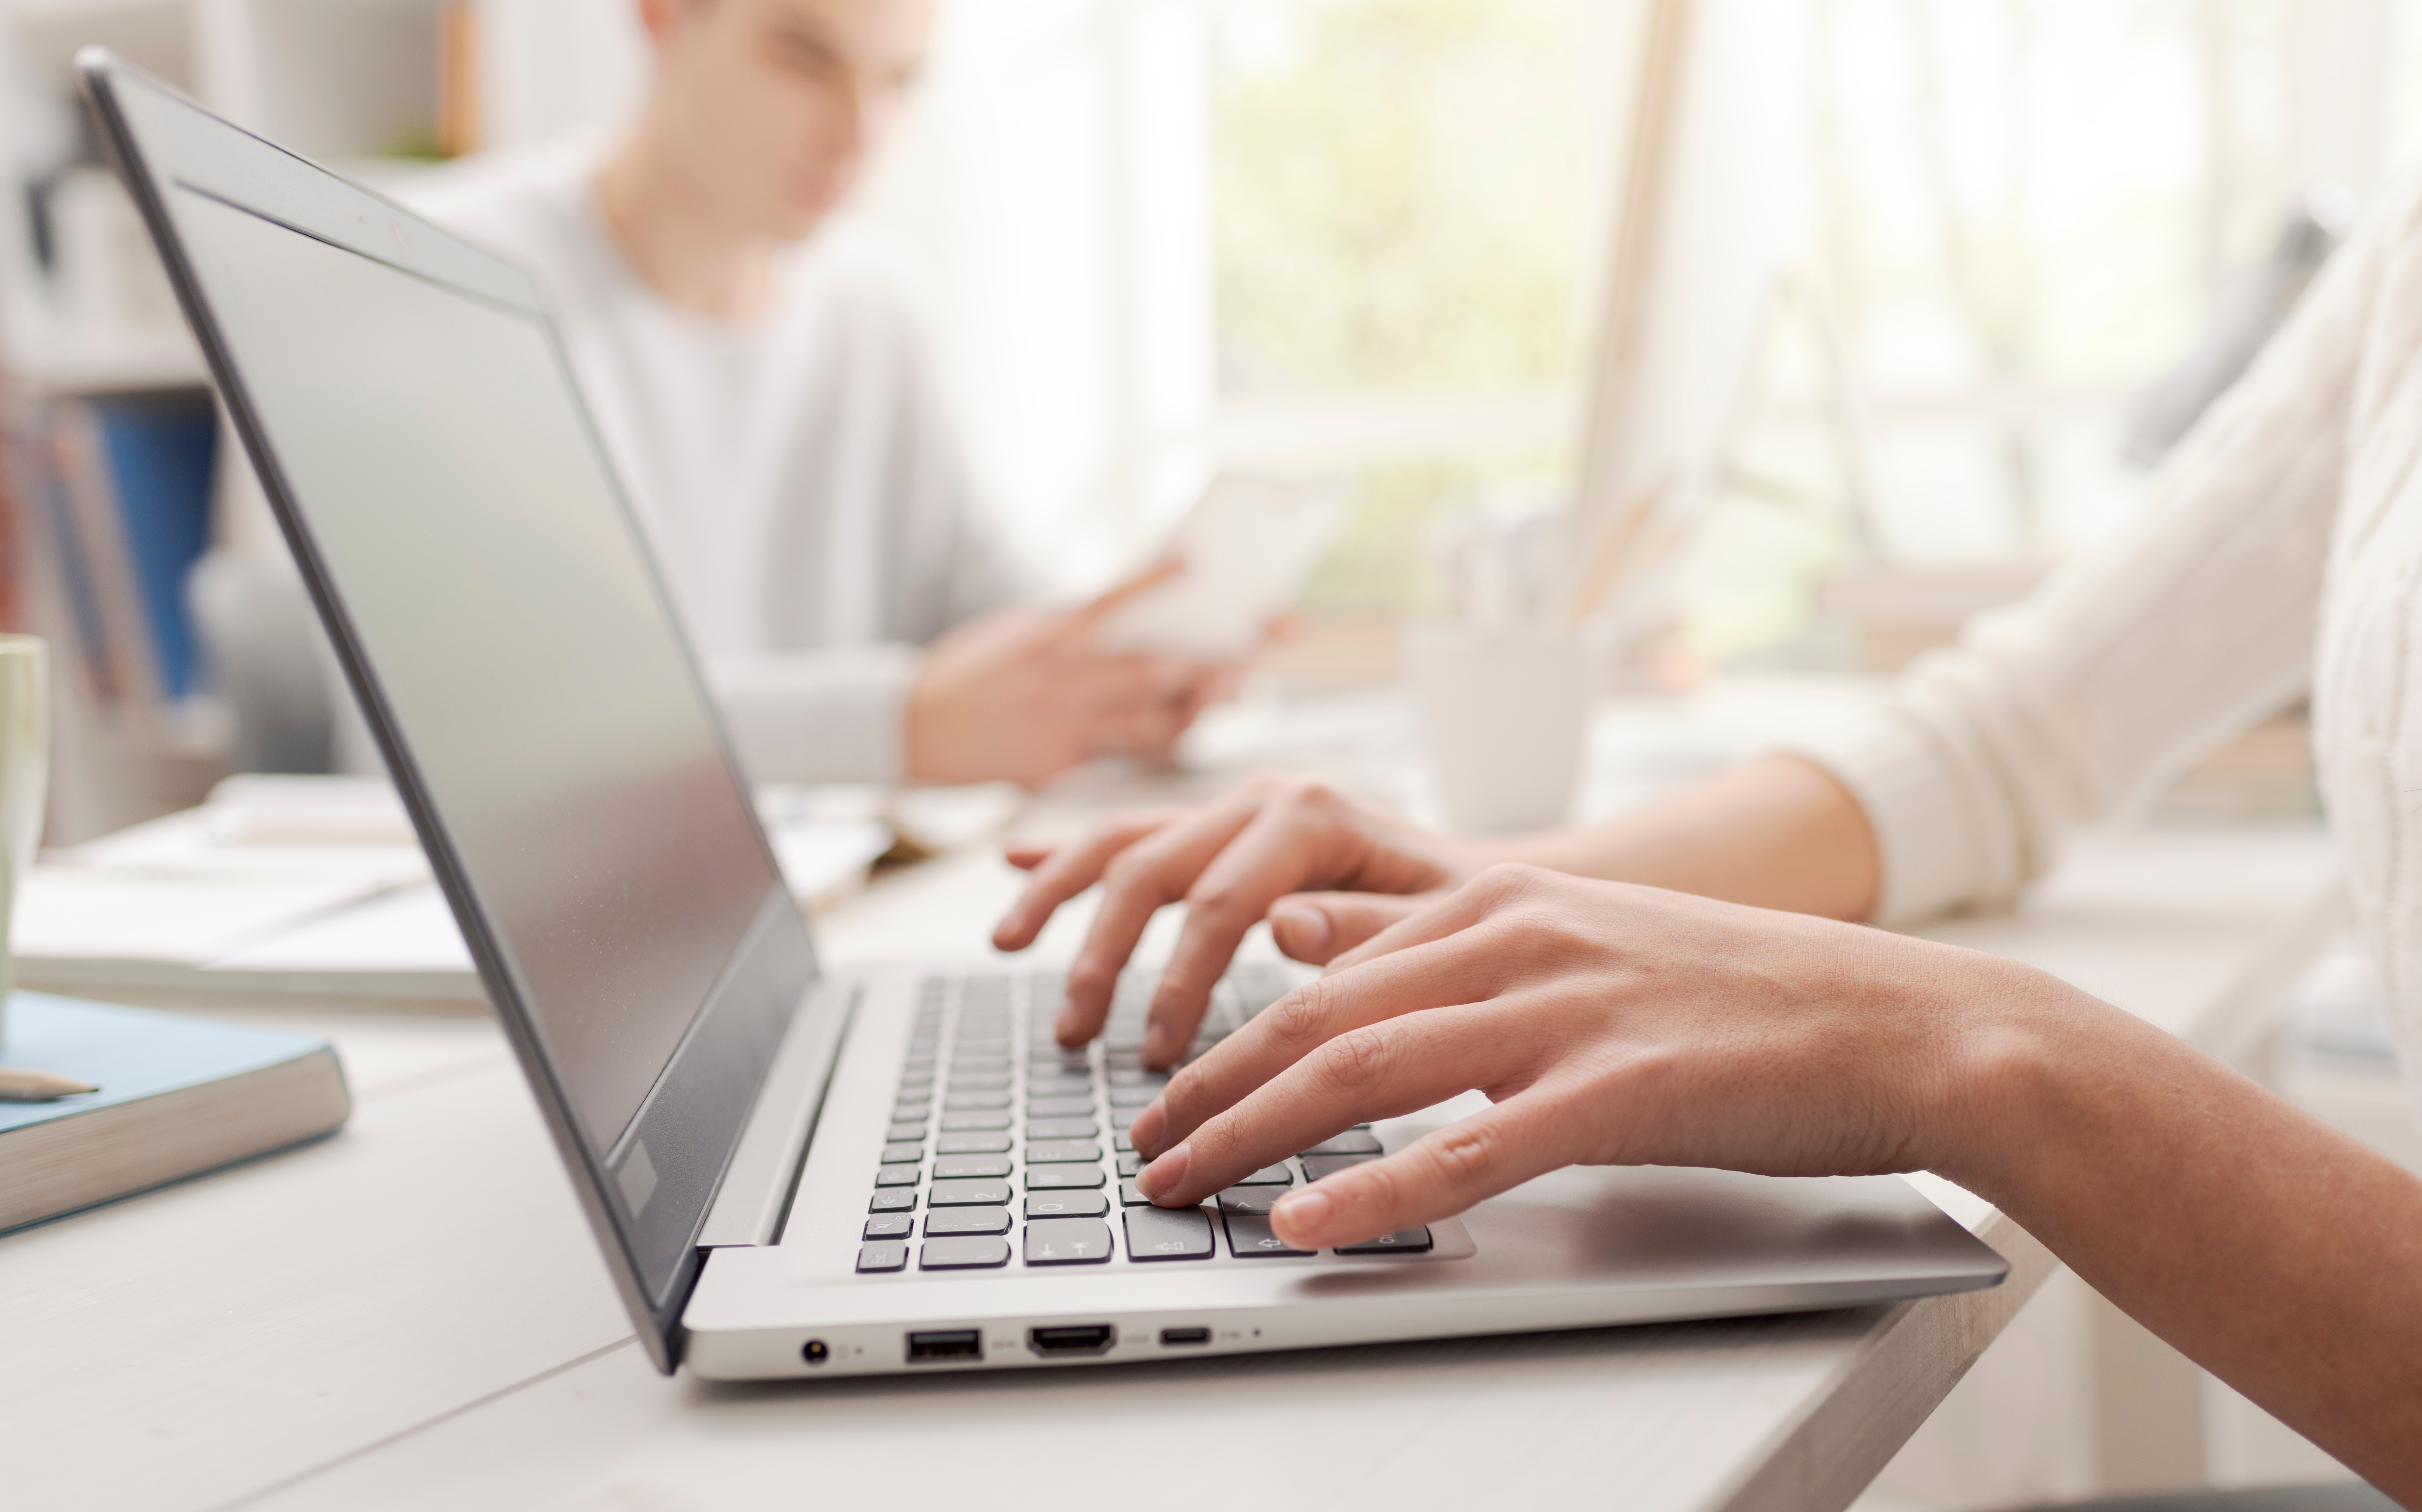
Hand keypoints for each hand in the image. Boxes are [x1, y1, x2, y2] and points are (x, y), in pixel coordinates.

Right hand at [905, 565, 1229, 785]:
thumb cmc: (973, 670)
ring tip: (1231, 696)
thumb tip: (1132, 600)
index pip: (1113, 599)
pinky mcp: (1056, 767)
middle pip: (1153, 672)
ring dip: (1196, 711)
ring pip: (1150, 725)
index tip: (1195, 562)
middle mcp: (1061, 679)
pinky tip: (1176, 728)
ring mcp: (1061, 727)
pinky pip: (1116, 755)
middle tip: (1253, 658)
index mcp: (1050, 635)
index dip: (1157, 580)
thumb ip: (1075, 621)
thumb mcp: (1019, 628)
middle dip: (1210, 667)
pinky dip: (1147, 739)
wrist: (909, 728)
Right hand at [991, 773, 1477, 1061]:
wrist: (1492, 881)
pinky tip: (1015, 862)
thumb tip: (1279, 925)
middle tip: (1078, 1037)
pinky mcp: (1219, 826)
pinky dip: (1070, 849)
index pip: (1218, 903)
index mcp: (1314, 814)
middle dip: (1104, 954)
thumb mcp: (1441, 927)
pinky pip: (1133, 832)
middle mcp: (1264, 796)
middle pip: (1151, 866)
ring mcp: (1235, 806)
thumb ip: (1366, 925)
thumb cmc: (1471, 917)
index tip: (1163, 1060)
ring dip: (1061, 896)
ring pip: (1125, 840)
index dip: (1179, 984)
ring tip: (1009, 950)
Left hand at [1126, 863, 2059, 1249]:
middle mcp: (1518, 939)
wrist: (1900, 1021)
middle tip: (1142, 1150)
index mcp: (1502, 901)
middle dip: (1209, 1088)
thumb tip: (1303, 936)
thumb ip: (1431, 937)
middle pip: (1317, 1016)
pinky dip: (1378, 1188)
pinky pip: (1471, 1148)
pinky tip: (1310, 1222)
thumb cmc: (1737, 996)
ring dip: (1256, 1132)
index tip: (1163, 1087)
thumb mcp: (1569, 937)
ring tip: (1181, 1185)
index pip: (1319, 971)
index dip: (1223, 1035)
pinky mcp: (1619, 1092)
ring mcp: (1567, 1012)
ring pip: (1367, 1070)